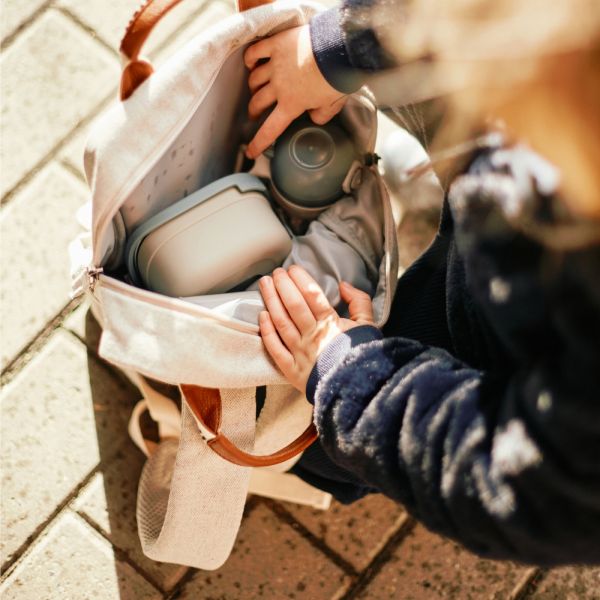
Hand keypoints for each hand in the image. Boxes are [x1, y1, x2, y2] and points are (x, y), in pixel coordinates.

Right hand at [244, 25, 347, 158]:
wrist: (339, 48)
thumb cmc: (338, 77)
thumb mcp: (333, 105)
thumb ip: (321, 115)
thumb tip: (314, 116)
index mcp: (292, 105)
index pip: (270, 130)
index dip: (259, 143)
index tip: (251, 152)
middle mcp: (279, 87)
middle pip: (257, 103)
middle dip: (254, 111)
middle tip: (255, 114)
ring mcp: (276, 65)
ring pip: (255, 80)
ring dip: (253, 87)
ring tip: (255, 89)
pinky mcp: (277, 44)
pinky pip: (255, 52)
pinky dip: (250, 59)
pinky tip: (250, 64)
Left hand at [258, 265, 374, 391]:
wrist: (360, 389)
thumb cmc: (363, 356)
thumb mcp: (369, 326)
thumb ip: (359, 302)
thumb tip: (344, 285)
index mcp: (331, 324)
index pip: (311, 295)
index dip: (300, 279)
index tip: (292, 269)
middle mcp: (312, 336)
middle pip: (293, 305)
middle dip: (282, 285)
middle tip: (276, 273)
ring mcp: (300, 353)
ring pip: (280, 322)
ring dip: (271, 301)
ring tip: (265, 285)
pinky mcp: (291, 370)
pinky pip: (275, 348)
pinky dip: (267, 331)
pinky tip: (262, 316)